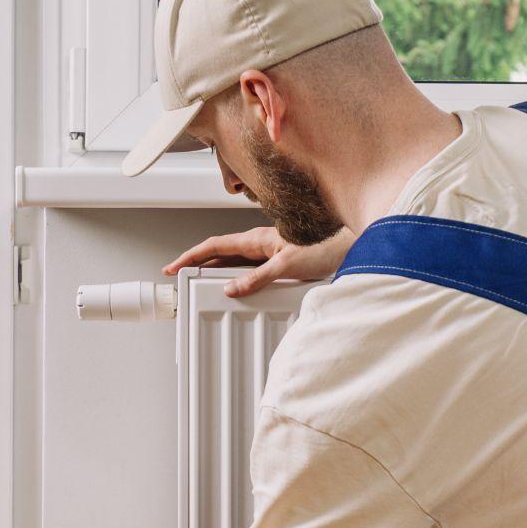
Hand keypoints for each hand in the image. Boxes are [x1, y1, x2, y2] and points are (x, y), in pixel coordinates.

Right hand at [162, 225, 355, 297]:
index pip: (214, 245)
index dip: (191, 256)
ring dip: (216, 270)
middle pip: (220, 252)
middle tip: (181, 276)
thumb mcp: (288, 266)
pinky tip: (235, 286)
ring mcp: (269, 251)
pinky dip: (236, 276)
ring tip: (200, 282)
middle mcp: (260, 243)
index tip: (174, 266)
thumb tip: (231, 289)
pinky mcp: (279, 259)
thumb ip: (258, 278)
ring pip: (235, 260)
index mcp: (256, 239)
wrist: (351, 244)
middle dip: (198, 263)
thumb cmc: (327, 246)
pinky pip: (250, 268)